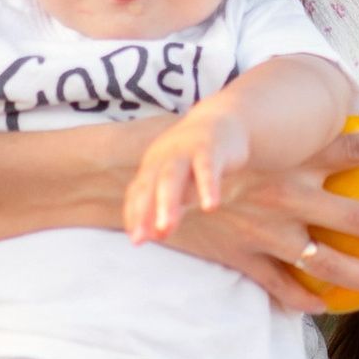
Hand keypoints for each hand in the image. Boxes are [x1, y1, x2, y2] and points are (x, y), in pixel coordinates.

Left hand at [126, 98, 254, 241]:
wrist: (223, 119)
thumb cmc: (197, 157)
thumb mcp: (181, 182)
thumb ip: (170, 206)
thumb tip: (158, 236)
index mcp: (153, 165)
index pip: (138, 192)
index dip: (135, 215)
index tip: (137, 240)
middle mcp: (164, 157)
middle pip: (150, 186)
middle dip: (143, 212)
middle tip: (141, 239)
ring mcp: (186, 150)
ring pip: (172, 177)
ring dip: (167, 203)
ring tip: (165, 227)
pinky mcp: (210, 148)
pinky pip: (208, 169)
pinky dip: (208, 187)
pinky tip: (210, 206)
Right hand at [147, 124, 358, 308]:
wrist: (144, 177)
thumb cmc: (197, 146)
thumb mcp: (247, 132)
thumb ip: (288, 135)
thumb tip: (329, 125)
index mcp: (292, 160)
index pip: (356, 148)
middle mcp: (286, 196)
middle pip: (355, 216)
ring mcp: (266, 231)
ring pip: (326, 261)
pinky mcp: (242, 256)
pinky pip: (280, 285)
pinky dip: (302, 298)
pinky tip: (322, 306)